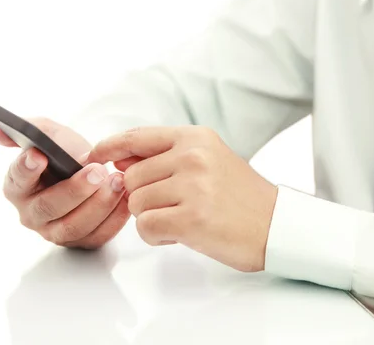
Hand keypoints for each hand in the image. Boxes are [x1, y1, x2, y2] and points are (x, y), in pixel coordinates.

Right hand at [0, 117, 130, 248]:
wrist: (91, 171)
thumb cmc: (66, 154)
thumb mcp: (50, 135)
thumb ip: (30, 129)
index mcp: (17, 185)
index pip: (17, 178)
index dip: (26, 168)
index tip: (39, 155)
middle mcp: (31, 213)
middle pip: (49, 207)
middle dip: (75, 189)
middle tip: (96, 170)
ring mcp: (55, 231)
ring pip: (74, 226)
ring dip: (99, 204)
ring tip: (117, 182)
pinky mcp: (80, 241)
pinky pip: (97, 236)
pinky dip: (114, 218)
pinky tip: (125, 198)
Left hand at [88, 126, 277, 271]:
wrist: (277, 226)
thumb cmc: (241, 197)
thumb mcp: (208, 162)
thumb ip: (164, 157)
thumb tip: (119, 159)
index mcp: (196, 137)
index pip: (138, 136)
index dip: (111, 146)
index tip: (96, 155)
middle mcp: (193, 156)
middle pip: (132, 176)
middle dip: (143, 196)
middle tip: (172, 206)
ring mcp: (193, 186)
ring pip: (136, 203)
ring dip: (151, 217)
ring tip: (182, 220)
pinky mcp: (192, 218)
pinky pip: (146, 226)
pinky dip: (157, 236)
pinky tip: (181, 234)